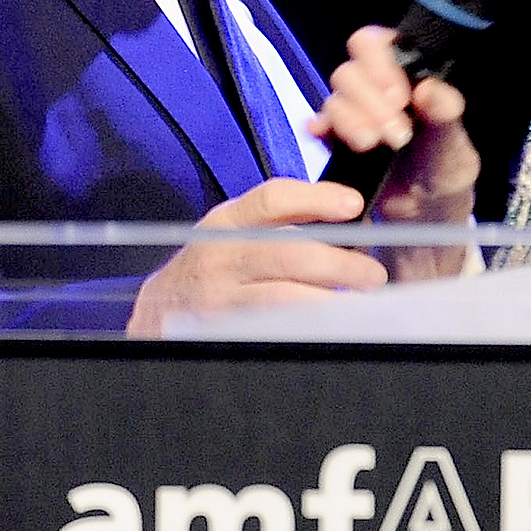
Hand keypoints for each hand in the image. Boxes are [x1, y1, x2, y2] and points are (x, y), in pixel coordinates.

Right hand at [125, 177, 381, 337]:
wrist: (158, 309)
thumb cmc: (212, 267)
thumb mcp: (234, 231)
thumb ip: (280, 222)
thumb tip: (351, 221)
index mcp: (226, 222)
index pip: (272, 199)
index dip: (317, 198)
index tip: (353, 204)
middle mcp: (221, 257)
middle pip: (290, 253)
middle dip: (342, 264)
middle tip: (372, 275)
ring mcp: (220, 298)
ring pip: (284, 298)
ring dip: (331, 301)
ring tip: (360, 305)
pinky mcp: (223, 332)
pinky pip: (275, 330)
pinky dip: (309, 328)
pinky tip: (333, 328)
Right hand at [311, 26, 480, 278]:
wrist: (425, 217)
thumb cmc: (446, 173)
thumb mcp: (455, 149)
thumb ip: (446, 117)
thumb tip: (428, 90)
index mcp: (406, 75)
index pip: (378, 43)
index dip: (380, 62)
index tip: (399, 96)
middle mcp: (376, 87)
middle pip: (350, 71)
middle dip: (370, 102)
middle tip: (396, 134)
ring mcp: (353, 112)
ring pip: (334, 98)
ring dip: (351, 120)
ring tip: (373, 146)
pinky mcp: (336, 139)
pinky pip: (319, 123)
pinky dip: (321, 127)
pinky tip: (324, 137)